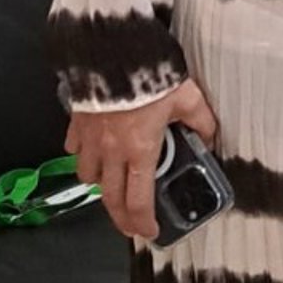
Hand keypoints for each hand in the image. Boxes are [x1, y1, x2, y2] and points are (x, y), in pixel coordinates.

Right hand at [65, 77, 218, 243]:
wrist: (116, 51)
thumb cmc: (151, 76)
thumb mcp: (189, 98)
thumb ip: (202, 121)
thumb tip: (209, 136)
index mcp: (140, 150)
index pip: (138, 199)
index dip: (142, 221)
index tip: (148, 231)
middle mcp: (112, 151)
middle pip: (110, 198)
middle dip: (119, 218)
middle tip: (129, 226)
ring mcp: (91, 139)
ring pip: (88, 176)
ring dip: (101, 185)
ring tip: (113, 185)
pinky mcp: (77, 123)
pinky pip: (74, 149)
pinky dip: (82, 156)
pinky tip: (92, 153)